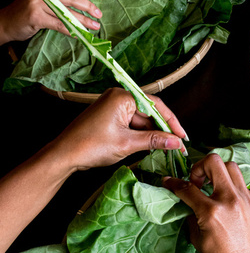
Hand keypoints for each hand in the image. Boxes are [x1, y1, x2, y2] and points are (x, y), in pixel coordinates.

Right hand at [0, 0, 100, 44]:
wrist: (4, 23)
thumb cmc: (24, 13)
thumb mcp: (40, 0)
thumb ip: (56, 0)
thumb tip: (80, 6)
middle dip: (88, 6)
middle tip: (98, 14)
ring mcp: (38, 4)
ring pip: (66, 12)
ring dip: (83, 20)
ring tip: (94, 26)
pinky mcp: (36, 17)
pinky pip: (58, 24)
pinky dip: (71, 30)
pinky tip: (80, 34)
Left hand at [51, 87, 186, 172]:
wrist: (64, 156)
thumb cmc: (91, 146)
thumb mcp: (127, 143)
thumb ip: (154, 140)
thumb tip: (176, 142)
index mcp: (122, 96)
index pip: (155, 105)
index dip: (172, 122)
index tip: (183, 137)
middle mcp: (118, 97)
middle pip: (149, 112)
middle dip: (162, 130)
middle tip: (177, 146)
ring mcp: (112, 107)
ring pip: (140, 120)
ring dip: (152, 134)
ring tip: (166, 149)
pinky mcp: (109, 117)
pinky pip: (130, 124)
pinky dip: (140, 135)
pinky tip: (150, 146)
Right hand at [163, 154, 249, 252]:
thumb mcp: (197, 239)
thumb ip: (191, 215)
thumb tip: (188, 202)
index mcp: (212, 211)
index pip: (187, 188)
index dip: (173, 183)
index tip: (167, 181)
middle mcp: (231, 200)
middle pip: (213, 162)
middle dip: (199, 167)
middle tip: (196, 182)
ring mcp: (247, 199)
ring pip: (231, 166)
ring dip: (217, 172)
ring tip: (211, 188)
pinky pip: (241, 184)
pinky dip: (230, 187)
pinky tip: (226, 202)